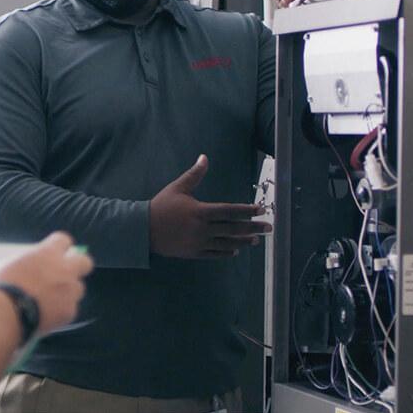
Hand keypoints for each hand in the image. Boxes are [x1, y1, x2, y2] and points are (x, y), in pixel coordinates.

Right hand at [0, 232, 92, 334]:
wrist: (4, 314)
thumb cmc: (1, 285)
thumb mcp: (9, 263)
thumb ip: (26, 262)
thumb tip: (29, 266)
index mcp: (48, 253)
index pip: (64, 240)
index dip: (60, 246)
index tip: (55, 252)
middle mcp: (64, 269)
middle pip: (85, 262)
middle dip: (78, 266)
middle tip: (66, 273)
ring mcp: (69, 291)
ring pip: (79, 288)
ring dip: (69, 291)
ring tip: (53, 300)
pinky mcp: (69, 312)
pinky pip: (70, 309)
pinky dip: (61, 312)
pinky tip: (48, 316)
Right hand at [149, 155, 271, 258]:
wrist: (143, 229)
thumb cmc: (161, 206)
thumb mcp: (177, 187)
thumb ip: (194, 174)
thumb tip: (204, 158)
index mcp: (201, 211)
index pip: (230, 211)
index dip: (246, 210)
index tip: (259, 210)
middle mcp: (203, 228)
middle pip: (233, 228)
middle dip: (253, 227)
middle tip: (268, 227)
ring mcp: (199, 242)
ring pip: (227, 243)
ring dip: (243, 241)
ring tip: (255, 240)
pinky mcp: (193, 252)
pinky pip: (214, 254)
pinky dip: (226, 252)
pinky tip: (235, 250)